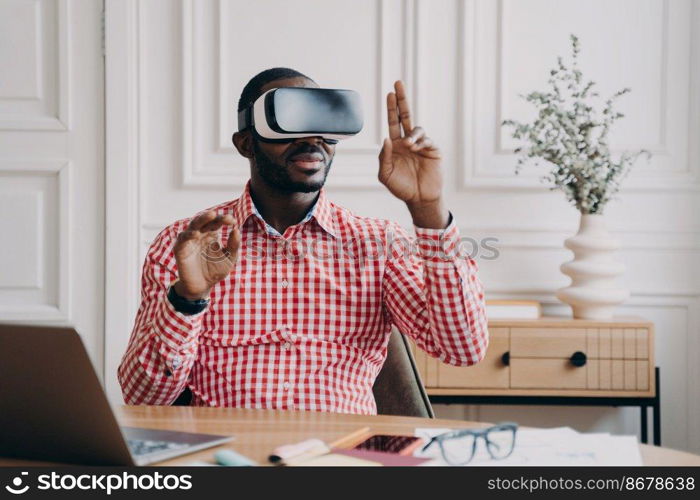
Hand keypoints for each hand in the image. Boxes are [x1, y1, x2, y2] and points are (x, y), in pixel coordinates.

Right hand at [173, 211, 240, 299]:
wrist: (202, 287)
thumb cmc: (215, 271)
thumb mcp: (229, 258)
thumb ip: (233, 245)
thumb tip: (236, 230)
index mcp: (212, 234)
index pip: (217, 222)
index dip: (224, 219)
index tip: (233, 221)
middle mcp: (200, 234)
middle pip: (205, 220)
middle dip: (214, 216)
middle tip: (225, 217)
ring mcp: (190, 240)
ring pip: (193, 225)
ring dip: (201, 219)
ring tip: (211, 215)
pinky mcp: (180, 248)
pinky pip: (183, 238)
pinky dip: (188, 234)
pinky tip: (197, 234)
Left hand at [379, 80, 447, 227]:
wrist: (419, 199)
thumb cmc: (401, 187)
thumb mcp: (386, 174)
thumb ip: (384, 157)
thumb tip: (386, 138)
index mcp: (395, 145)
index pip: (392, 123)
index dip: (391, 108)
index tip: (390, 93)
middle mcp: (408, 142)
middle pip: (405, 116)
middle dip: (402, 100)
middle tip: (398, 84)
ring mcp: (421, 145)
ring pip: (416, 129)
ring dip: (412, 134)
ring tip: (409, 145)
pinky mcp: (433, 150)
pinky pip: (427, 140)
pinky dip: (420, 142)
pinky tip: (416, 149)